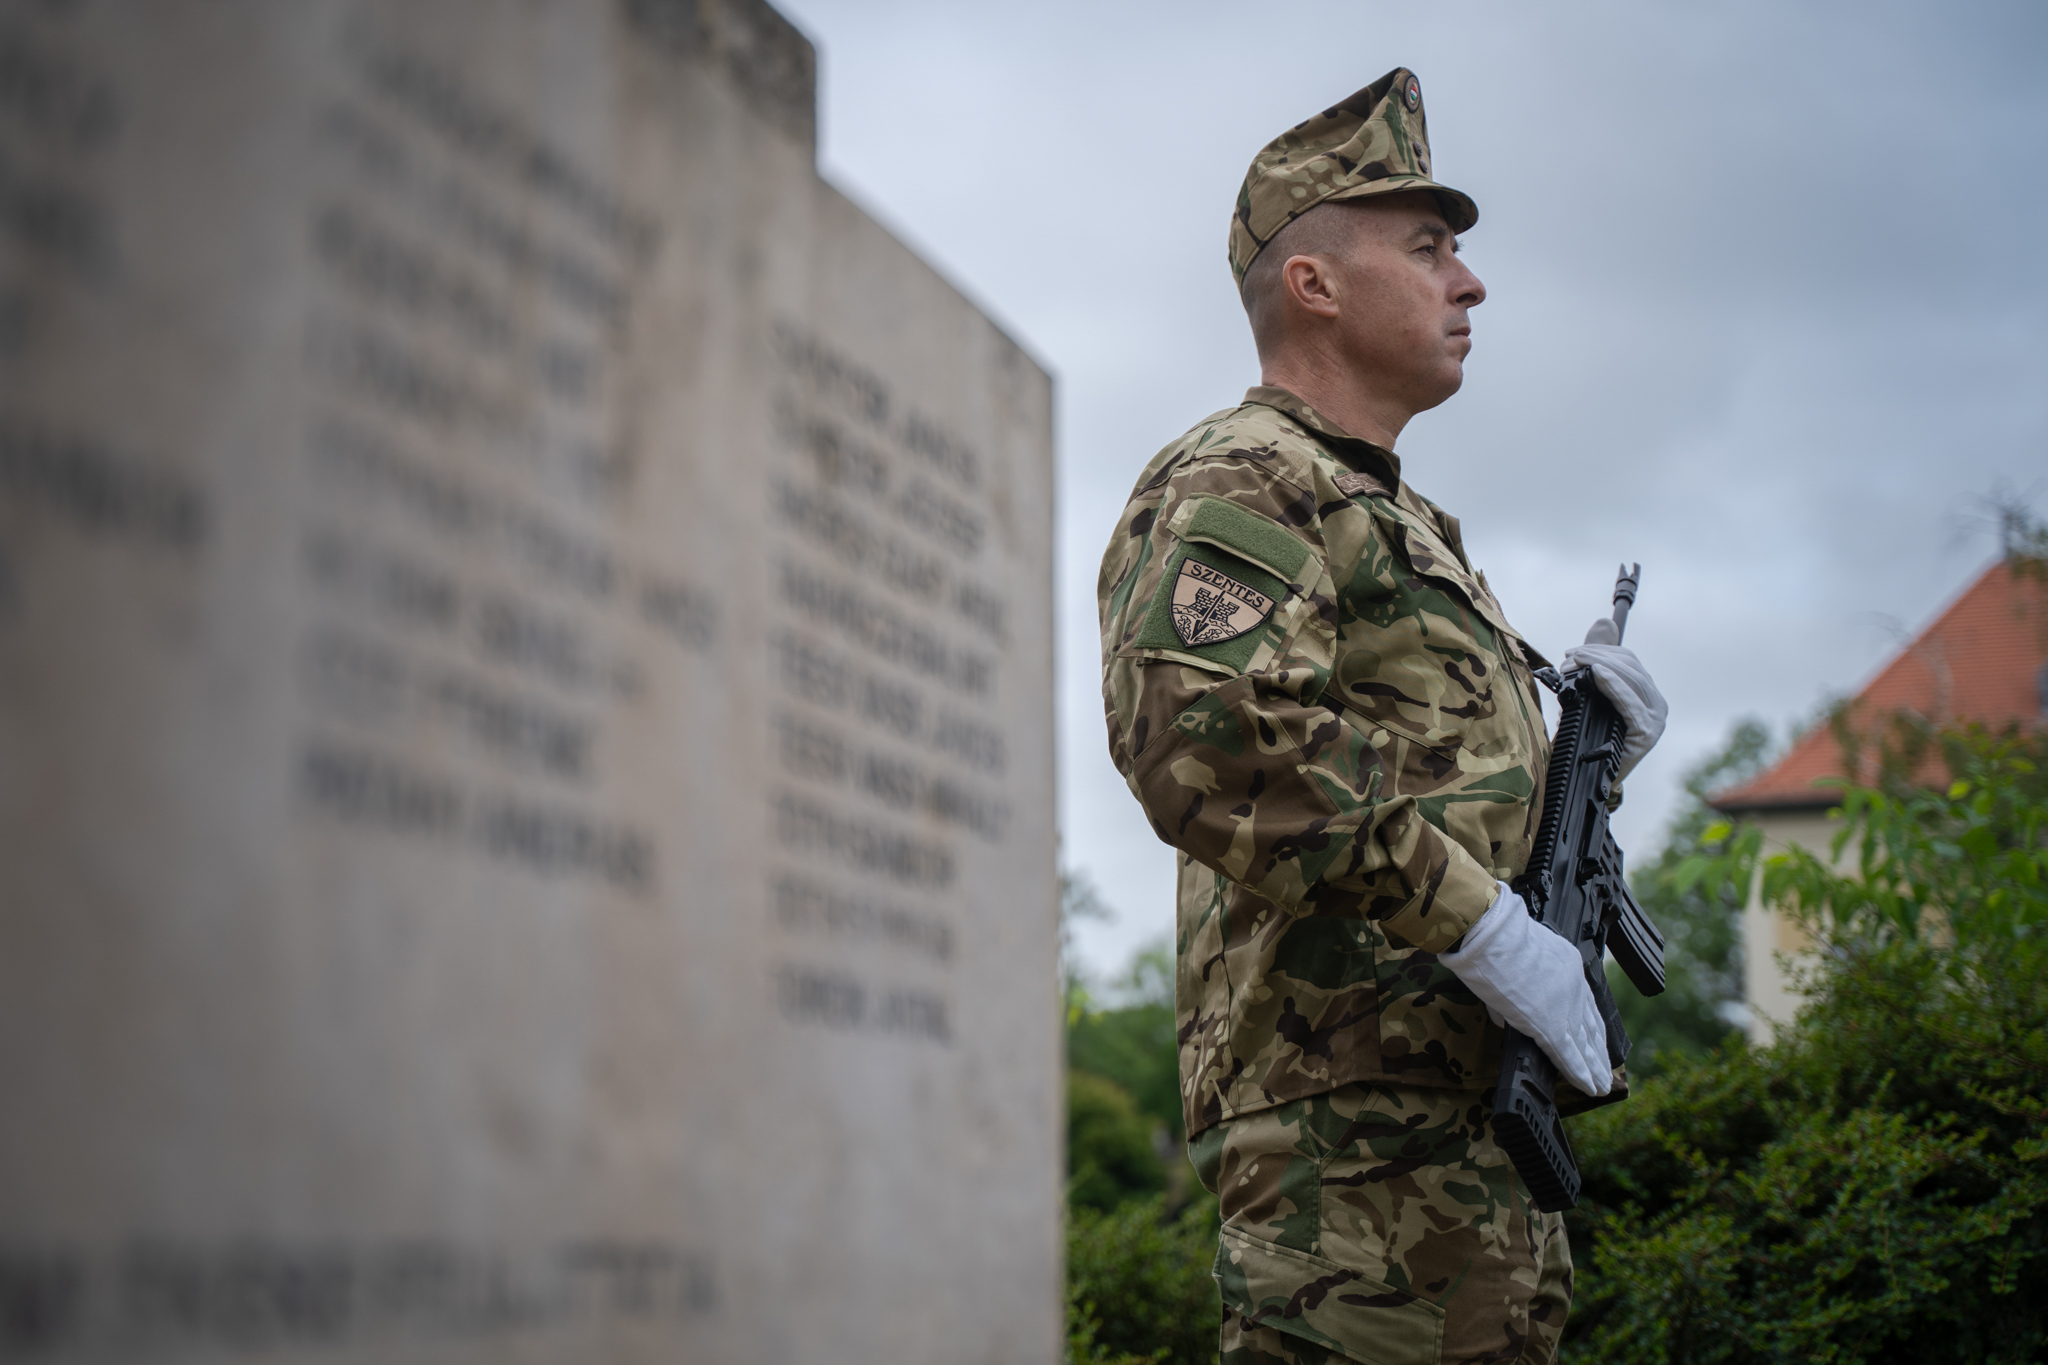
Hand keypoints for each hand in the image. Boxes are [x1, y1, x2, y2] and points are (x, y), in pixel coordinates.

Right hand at [1440, 883, 1612, 1096]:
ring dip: (1595, 1067)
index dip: (1592, 1023)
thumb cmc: (1493, 938)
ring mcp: (1564, 1007)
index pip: (1584, 1001)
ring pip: (1585, 1044)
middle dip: (1598, 1049)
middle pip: (1591, 1025)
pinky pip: (1569, 1055)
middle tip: (1606, 1067)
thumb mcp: (1514, 957)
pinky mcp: (1551, 1026)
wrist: (1493, 936)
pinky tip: (1590, 1086)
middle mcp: (1573, 987)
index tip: (1598, 1038)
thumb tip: (1501, 1018)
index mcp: (1566, 965)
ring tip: (1603, 1084)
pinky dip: (1580, 1073)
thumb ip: (1513, 987)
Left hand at [1561, 637, 1666, 780]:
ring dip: (1599, 666)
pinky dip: (1612, 685)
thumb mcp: (1589, 693)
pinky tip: (1596, 674)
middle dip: (1596, 657)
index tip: (1573, 652)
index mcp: (1647, 694)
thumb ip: (1599, 657)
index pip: (1628, 660)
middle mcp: (1656, 705)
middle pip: (1629, 667)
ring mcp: (1655, 720)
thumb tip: (1604, 621)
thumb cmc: (1587, 737)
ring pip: (1630, 680)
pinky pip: (1630, 702)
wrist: (1586, 780)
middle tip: (1569, 658)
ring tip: (1575, 663)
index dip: (1600, 650)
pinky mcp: (1647, 733)